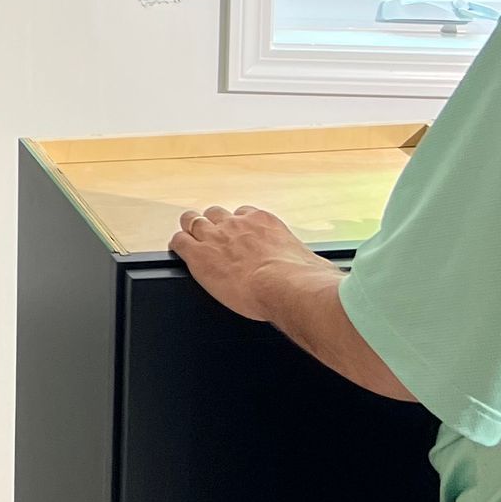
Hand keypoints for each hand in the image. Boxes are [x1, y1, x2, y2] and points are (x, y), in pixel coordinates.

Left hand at [169, 205, 323, 321]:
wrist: (285, 288)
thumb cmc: (303, 281)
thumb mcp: (311, 264)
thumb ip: (308, 264)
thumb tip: (323, 274)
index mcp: (263, 222)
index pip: (243, 214)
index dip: (236, 225)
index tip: (237, 236)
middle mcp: (237, 224)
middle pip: (215, 213)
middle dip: (212, 223)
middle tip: (211, 237)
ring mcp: (216, 236)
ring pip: (192, 221)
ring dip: (191, 230)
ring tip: (189, 238)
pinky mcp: (199, 254)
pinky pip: (179, 242)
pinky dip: (177, 245)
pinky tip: (178, 251)